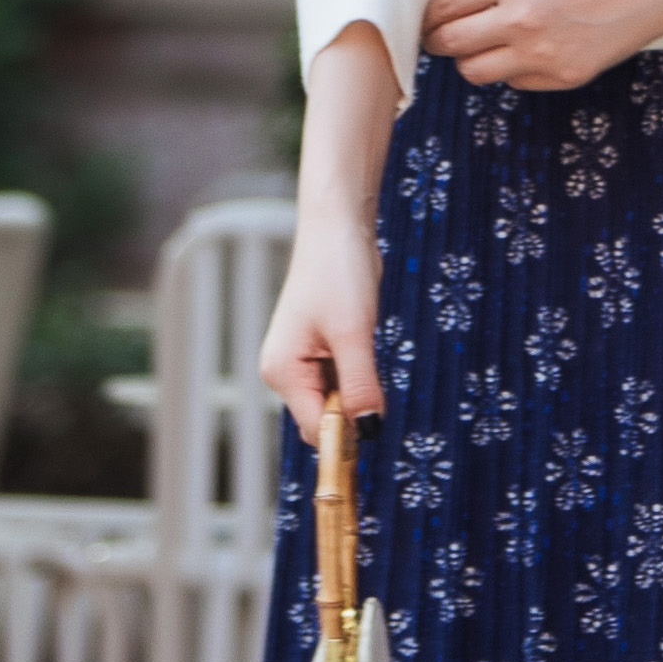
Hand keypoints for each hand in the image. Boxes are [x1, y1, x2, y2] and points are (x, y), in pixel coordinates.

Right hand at [262, 23, 398, 425]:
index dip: (347, 435)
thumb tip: (369, 430)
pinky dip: (361, 370)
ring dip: (361, 386)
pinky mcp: (321, 349)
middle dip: (356, 408)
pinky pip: (344, 378)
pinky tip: (366, 339)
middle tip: (377, 374)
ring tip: (365, 343)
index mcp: (282, 372)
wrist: (338, 226)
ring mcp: (303, 361)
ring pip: (339, 399)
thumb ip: (360, 385)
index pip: (316, 429)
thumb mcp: (354, 334)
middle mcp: (286, 372)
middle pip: (326, 418)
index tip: (380, 428)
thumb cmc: (339, 273)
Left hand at [422, 0, 662, 93]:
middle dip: (438, 39)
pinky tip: (529, 47)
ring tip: (484, 42)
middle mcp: (522, 19)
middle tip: (444, 32)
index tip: (431, 13)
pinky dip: (512, 68)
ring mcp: (543, 53)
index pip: (441, 8)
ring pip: (474, 72)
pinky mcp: (565, 77)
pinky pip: (514, 82)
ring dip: (471, 58)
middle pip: (447, 44)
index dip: (429, 13)